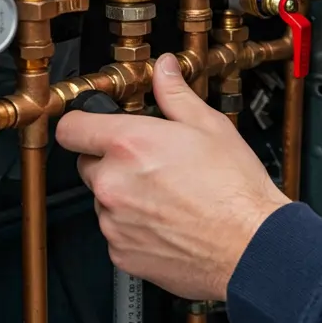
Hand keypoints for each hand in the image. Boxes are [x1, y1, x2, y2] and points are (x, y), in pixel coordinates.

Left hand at [54, 54, 289, 300]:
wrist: (250, 245)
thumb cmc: (234, 190)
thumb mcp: (210, 126)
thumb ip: (175, 94)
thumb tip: (165, 70)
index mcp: (130, 145)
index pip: (71, 128)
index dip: (81, 123)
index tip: (90, 125)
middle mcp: (114, 184)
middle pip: (88, 164)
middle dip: (111, 161)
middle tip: (148, 163)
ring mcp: (115, 222)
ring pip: (104, 200)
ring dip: (124, 195)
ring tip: (165, 195)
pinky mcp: (122, 253)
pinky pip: (116, 232)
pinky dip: (133, 227)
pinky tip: (166, 220)